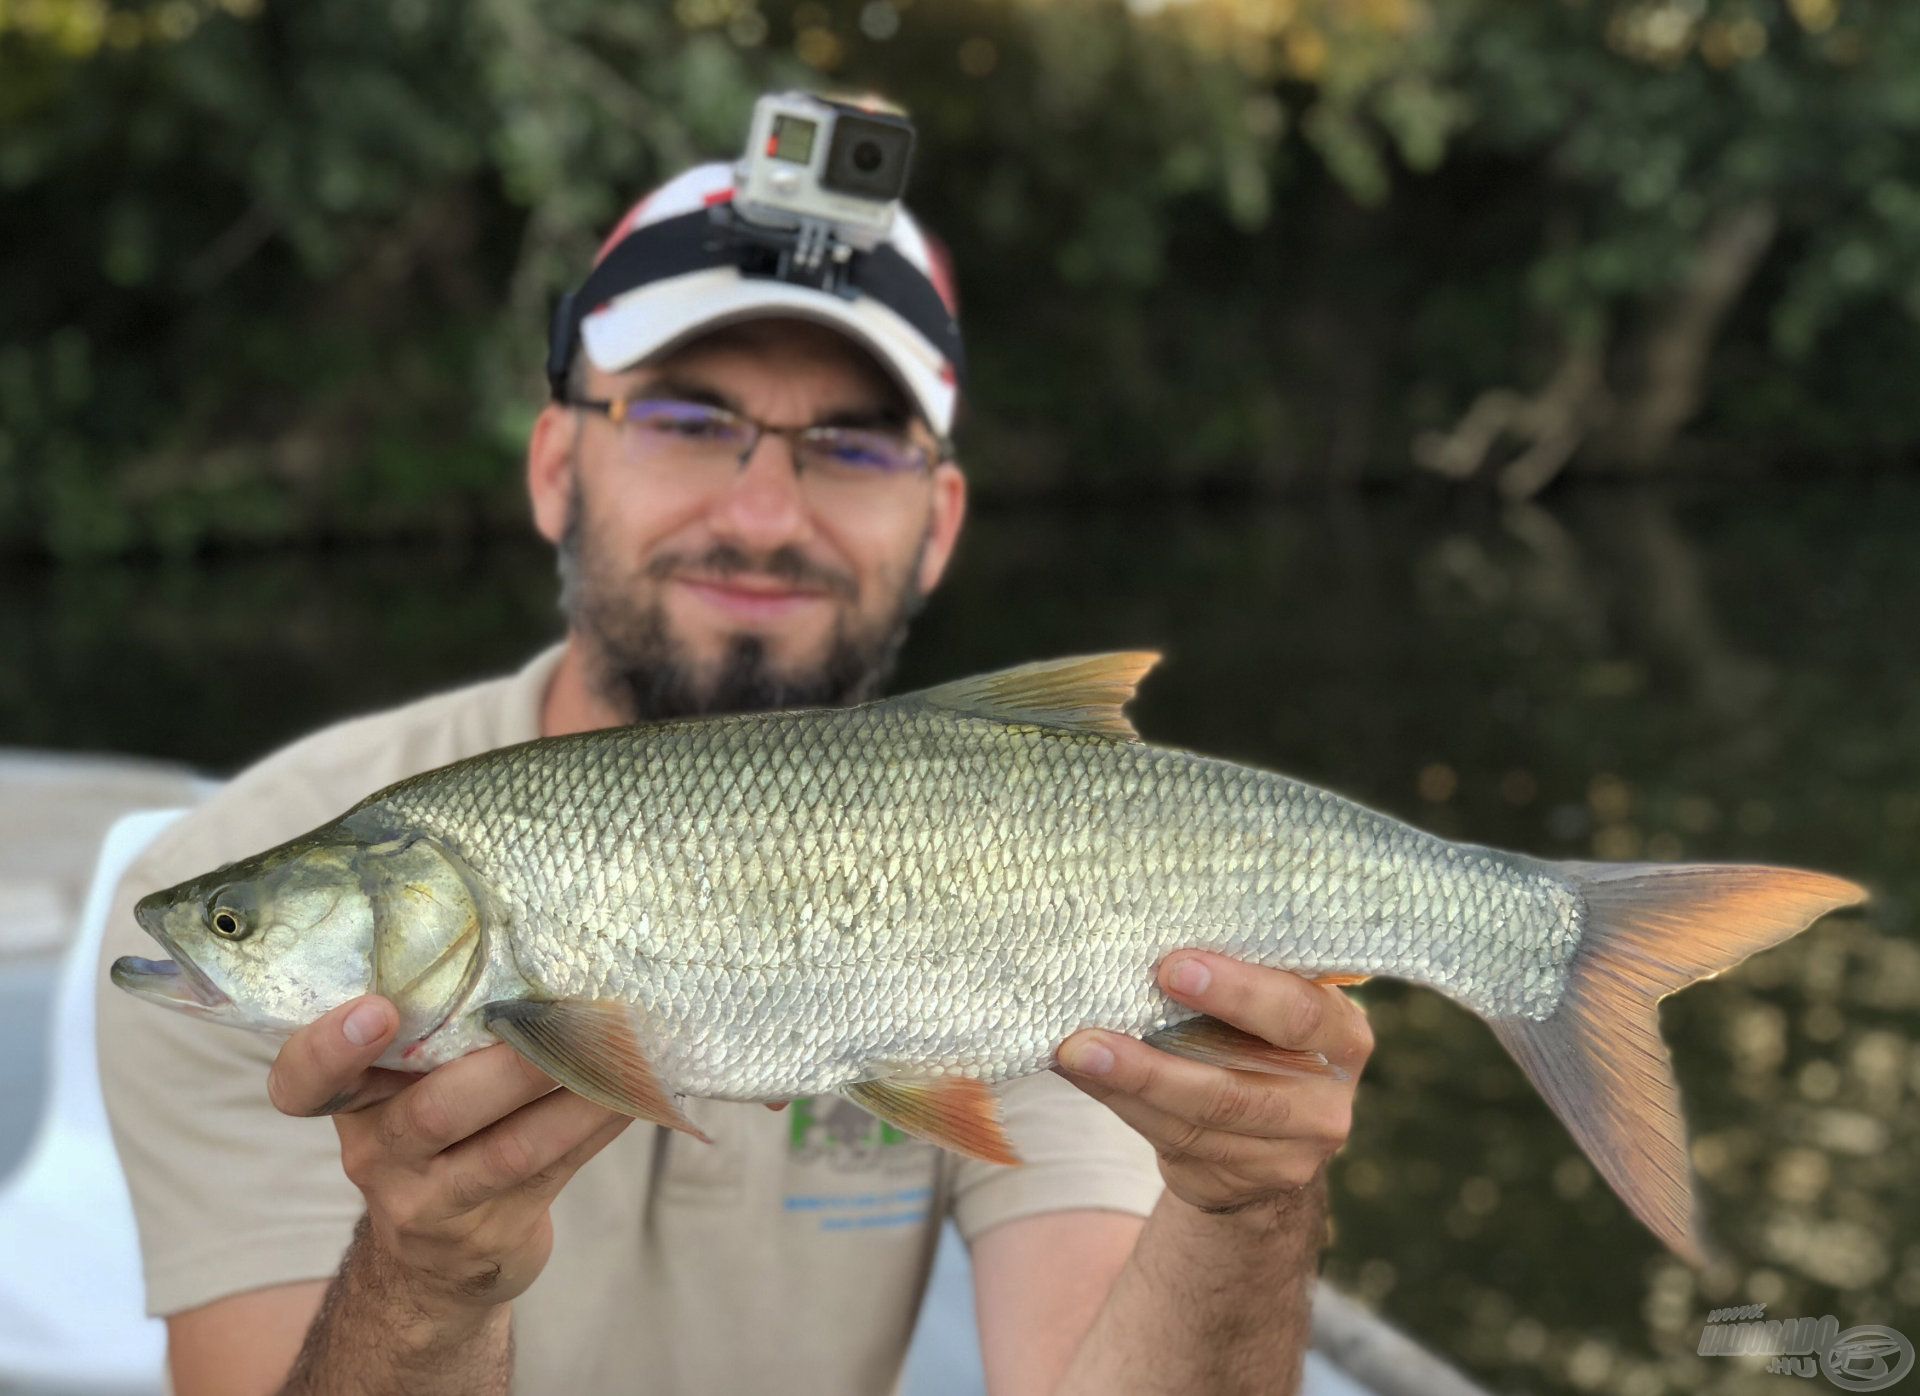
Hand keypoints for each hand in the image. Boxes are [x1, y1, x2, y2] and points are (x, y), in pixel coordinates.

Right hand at [266, 996, 632, 1316]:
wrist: (436, 1264)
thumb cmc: (434, 1137)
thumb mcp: (407, 1089)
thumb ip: (437, 1032)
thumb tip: (533, 947)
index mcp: (352, 1103)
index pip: (305, 1083)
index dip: (329, 1048)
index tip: (377, 1009)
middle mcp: (379, 1155)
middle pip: (434, 1111)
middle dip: (510, 1064)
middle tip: (567, 1016)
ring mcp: (430, 1204)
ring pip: (507, 1150)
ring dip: (574, 1095)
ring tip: (621, 1049)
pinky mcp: (488, 1234)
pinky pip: (552, 1172)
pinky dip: (596, 1126)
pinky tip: (633, 1093)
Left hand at [1053, 954, 1372, 1214]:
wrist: (1277, 1129)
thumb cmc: (1257, 1037)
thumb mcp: (1267, 1006)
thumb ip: (1232, 981)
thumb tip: (1134, 941)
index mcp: (1341, 1032)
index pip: (1297, 1012)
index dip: (1236, 992)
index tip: (1170, 967)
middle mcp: (1328, 1097)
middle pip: (1241, 1089)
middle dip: (1158, 1064)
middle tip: (1091, 1036)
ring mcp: (1297, 1148)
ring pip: (1200, 1120)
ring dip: (1128, 1087)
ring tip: (1074, 1055)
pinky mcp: (1256, 1179)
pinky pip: (1180, 1143)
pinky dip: (1125, 1105)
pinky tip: (1086, 1077)